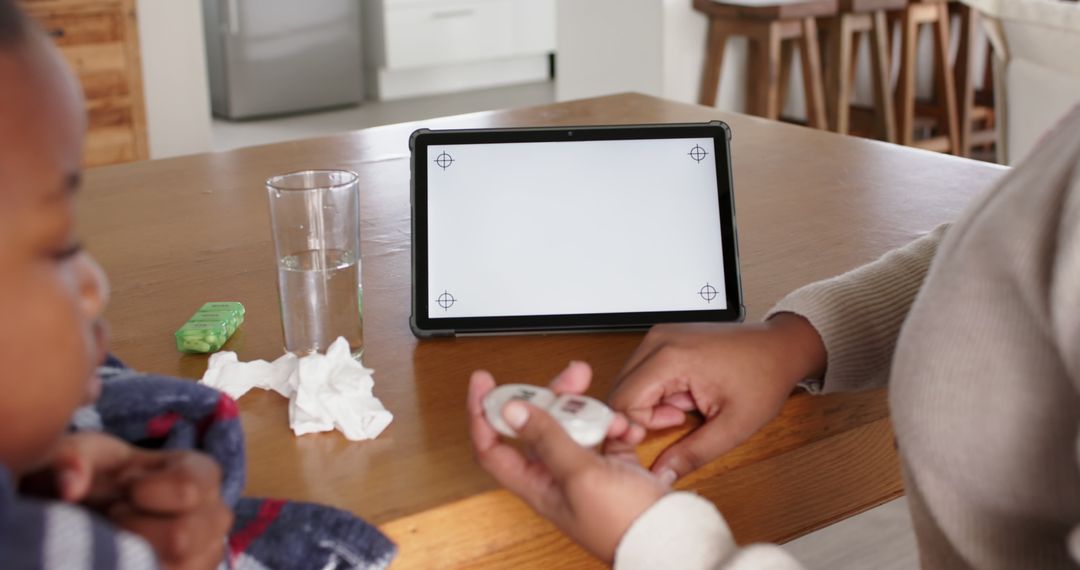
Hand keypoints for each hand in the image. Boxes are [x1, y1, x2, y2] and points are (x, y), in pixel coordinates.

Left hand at [31, 432, 232, 569]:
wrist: (91, 513)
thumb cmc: (94, 477)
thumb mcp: (81, 453)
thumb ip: (74, 458)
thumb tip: (71, 488)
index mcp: (202, 473)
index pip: (188, 489)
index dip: (142, 493)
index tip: (121, 490)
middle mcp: (216, 514)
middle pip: (181, 538)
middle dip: (131, 532)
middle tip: (115, 520)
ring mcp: (208, 553)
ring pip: (175, 569)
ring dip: (133, 559)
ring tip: (121, 542)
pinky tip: (126, 561)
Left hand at [468, 362, 666, 562]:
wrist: (672, 540)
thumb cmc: (623, 523)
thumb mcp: (579, 475)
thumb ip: (546, 438)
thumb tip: (510, 410)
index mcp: (537, 485)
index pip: (493, 447)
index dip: (484, 414)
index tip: (485, 383)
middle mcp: (557, 478)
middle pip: (539, 428)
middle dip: (553, 398)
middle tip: (572, 376)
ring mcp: (587, 474)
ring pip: (576, 428)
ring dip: (593, 413)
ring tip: (612, 413)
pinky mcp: (615, 470)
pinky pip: (608, 437)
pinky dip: (617, 427)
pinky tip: (628, 428)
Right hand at [609, 313, 825, 480]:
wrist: (781, 348)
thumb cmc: (764, 377)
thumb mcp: (732, 426)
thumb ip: (692, 454)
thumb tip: (661, 476)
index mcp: (670, 357)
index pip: (622, 402)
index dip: (638, 427)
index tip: (672, 429)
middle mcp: (657, 341)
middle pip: (619, 391)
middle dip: (642, 417)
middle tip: (680, 421)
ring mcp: (658, 337)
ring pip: (628, 384)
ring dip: (649, 405)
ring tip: (685, 408)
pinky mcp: (663, 340)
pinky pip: (641, 374)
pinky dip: (655, 392)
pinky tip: (683, 396)